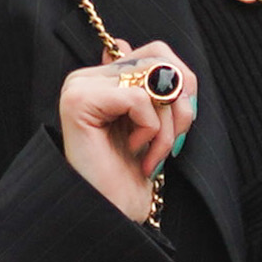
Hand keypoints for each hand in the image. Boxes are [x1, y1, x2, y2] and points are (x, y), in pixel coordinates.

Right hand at [58, 43, 195, 218]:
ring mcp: (78, 87)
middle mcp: (85, 77)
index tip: (179, 125)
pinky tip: (137, 152)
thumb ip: (150, 86)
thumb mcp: (153, 124)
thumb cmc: (130, 175)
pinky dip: (151, 130)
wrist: (113, 215)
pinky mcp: (78, 102)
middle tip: (174, 142)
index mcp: (100, 78)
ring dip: (169, 122)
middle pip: (159, 60)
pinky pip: (139, 98)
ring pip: (152, 77)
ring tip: (155, 152)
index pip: (156, 52)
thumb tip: (129, 46)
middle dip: (181, 104)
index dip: (182, 85)